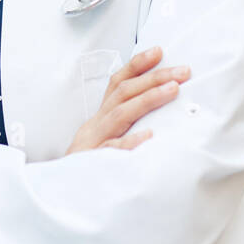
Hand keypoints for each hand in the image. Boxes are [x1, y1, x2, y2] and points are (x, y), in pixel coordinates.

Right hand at [64, 45, 187, 155]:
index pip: (117, 84)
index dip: (136, 65)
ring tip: (173, 90)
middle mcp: (96, 124)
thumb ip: (126, 123)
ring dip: (147, 99)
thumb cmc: (89, 164)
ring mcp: (94, 142)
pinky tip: (149, 136)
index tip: (159, 51)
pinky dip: (129, 141)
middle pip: (123, 93)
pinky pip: (112, 150)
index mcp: (101, 117)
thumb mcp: (105, 139)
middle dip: (153, 78)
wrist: (61, 192)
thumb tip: (159, 108)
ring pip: (120, 115)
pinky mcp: (94, 162)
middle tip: (183, 71)